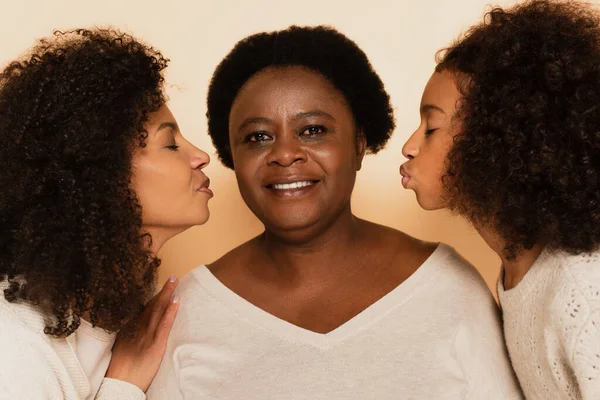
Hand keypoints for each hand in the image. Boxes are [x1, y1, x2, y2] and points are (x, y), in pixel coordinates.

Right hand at [105, 275, 179, 391]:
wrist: (119, 385)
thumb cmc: (120, 370)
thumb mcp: (121, 348)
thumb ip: (129, 336)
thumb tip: (134, 328)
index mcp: (129, 329)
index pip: (143, 309)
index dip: (153, 297)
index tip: (161, 285)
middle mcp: (137, 329)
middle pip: (151, 305)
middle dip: (163, 290)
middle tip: (173, 277)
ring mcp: (146, 336)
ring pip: (158, 311)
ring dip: (167, 294)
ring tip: (176, 281)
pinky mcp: (155, 346)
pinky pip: (164, 326)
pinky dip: (170, 312)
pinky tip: (176, 300)